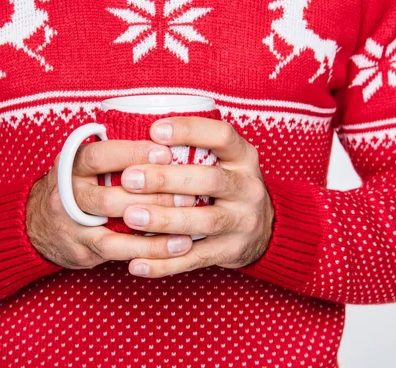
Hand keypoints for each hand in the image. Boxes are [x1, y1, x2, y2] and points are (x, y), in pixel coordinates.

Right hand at [26, 139, 196, 268]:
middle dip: (152, 196)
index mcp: (73, 163)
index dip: (134, 154)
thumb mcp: (87, 163)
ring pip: (115, 227)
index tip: (166, 154)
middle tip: (188, 195)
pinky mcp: (83, 248)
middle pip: (110, 195)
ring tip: (187, 230)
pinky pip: (118, 251)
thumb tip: (172, 140)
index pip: (101, 155)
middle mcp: (69, 192)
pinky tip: (174, 248)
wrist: (38, 225)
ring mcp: (74, 223)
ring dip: (154, 229)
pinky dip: (148, 250)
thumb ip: (119, 154)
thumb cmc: (80, 186)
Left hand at [120, 117, 273, 277]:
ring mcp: (242, 222)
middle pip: (210, 181)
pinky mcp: (231, 251)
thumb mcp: (226, 161)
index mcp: (244, 158)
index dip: (190, 131)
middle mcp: (247, 188)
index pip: (222, 136)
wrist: (266, 229)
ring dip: (164, 220)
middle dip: (167, 179)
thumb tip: (139, 138)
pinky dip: (164, 264)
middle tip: (129, 178)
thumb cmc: (229, 186)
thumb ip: (195, 149)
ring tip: (131, 216)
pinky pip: (195, 260)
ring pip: (203, 222)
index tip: (154, 130)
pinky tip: (137, 264)